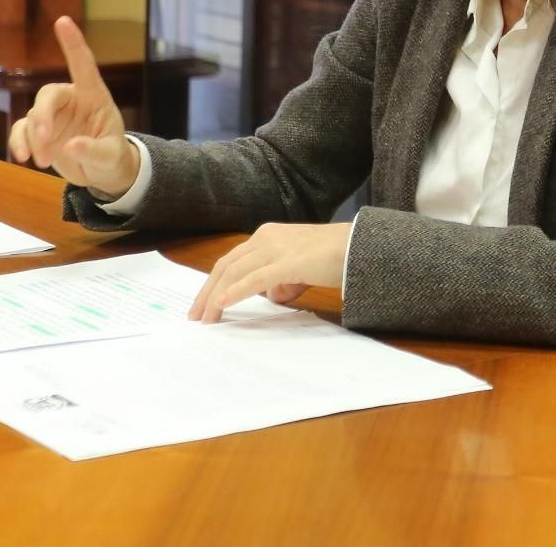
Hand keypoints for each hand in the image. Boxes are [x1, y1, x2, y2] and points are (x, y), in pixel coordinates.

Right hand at [7, 16, 137, 196]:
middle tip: (44, 139)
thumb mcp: (111, 157)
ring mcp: (53, 116)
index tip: (62, 21)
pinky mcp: (39, 132)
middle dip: (42, 116)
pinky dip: (18, 142)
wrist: (102, 174)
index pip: (83, 65)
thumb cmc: (113, 157)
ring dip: (33, 138)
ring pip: (33, 116)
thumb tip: (69, 147)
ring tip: (43, 163)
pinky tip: (22, 157)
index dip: (73, 43)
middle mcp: (71, 100)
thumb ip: (94, 151)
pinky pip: (21, 130)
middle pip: (48, 94)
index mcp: (94, 97)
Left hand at [189, 222, 351, 322]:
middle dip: (206, 293)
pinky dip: (234, 293)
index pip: (231, 261)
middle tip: (195, 317)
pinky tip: (222, 305)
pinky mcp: (288, 262)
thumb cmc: (333, 257)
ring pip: (234, 273)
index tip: (202, 305)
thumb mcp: (300, 269)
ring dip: (216, 297)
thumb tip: (271, 296)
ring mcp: (276, 248)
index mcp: (266, 236)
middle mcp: (265, 237)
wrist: (360, 245)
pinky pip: (254, 279)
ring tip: (206, 319)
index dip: (213, 283)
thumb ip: (283, 280)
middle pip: (226, 266)